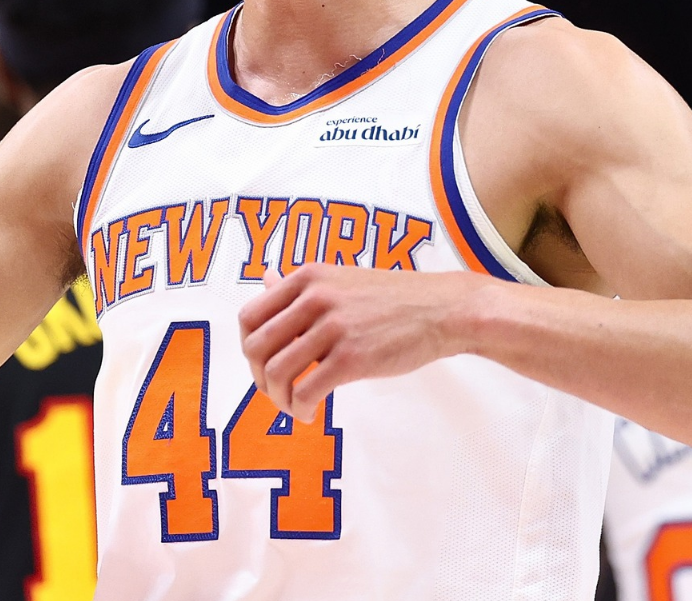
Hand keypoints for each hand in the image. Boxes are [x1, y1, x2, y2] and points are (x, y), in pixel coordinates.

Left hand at [236, 264, 490, 421]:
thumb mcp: (341, 280)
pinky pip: (305, 392)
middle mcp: (315, 298)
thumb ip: (300, 285)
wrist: (442, 310)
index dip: (249, 349)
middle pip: (256, 348)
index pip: (250, 317)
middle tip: (278, 392)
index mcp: (308, 278)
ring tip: (295, 407)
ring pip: (277, 373)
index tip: (264, 366)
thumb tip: (266, 276)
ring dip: (279, 400)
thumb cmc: (392, 298)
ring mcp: (333, 327)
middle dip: (260, 379)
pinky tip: (311, 414)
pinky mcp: (351, 358)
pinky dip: (299, 410)